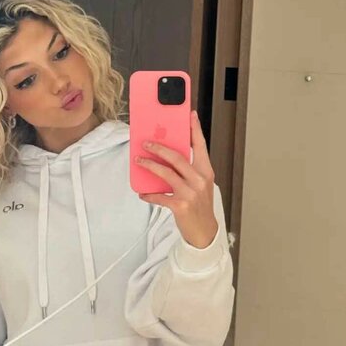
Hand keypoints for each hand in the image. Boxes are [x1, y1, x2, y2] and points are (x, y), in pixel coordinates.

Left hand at [136, 110, 218, 248]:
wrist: (204, 231)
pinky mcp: (180, 205)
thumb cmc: (200, 205)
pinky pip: (159, 196)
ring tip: (139, 160)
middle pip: (177, 157)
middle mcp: (199, 180)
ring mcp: (190, 192)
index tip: (190, 115)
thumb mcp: (200, 184)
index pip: (200, 146)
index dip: (195, 129)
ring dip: (149, 165)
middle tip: (146, 142)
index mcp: (206, 171)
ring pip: (166, 173)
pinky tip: (142, 192)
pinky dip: (149, 194)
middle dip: (159, 148)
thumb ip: (189, 170)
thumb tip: (168, 156)